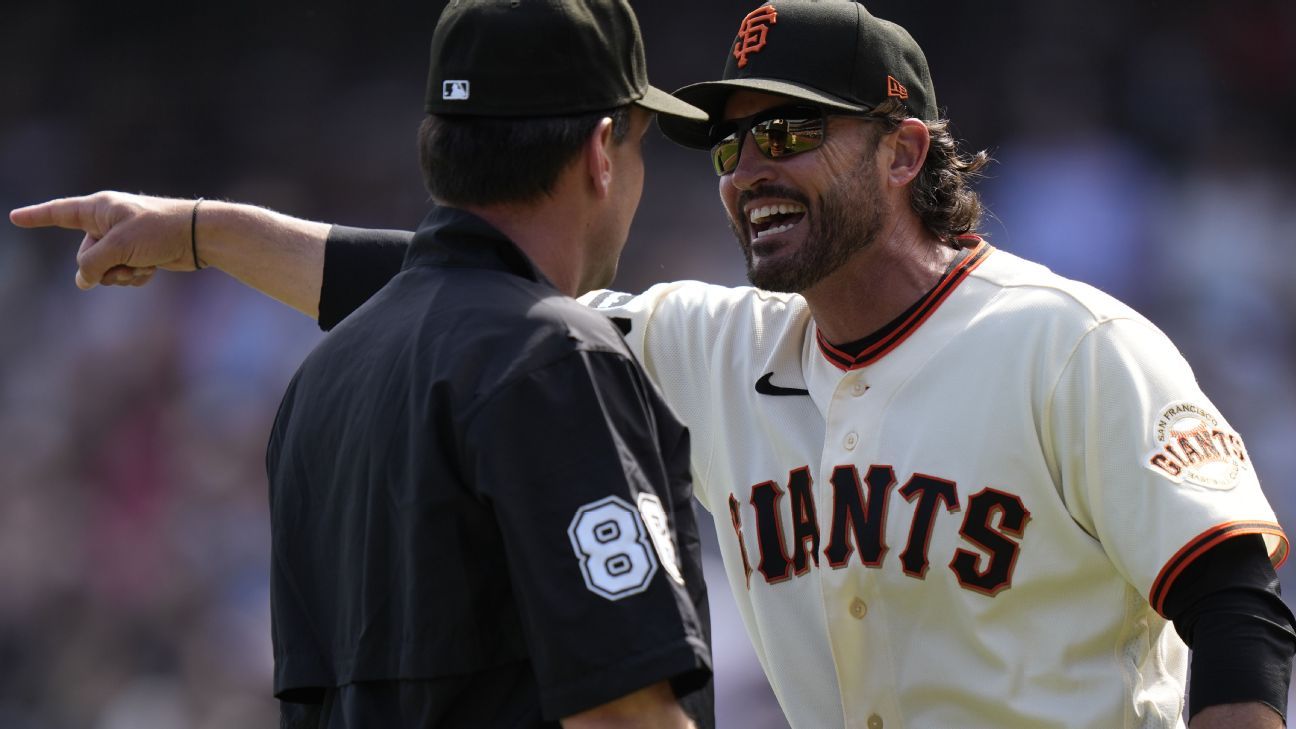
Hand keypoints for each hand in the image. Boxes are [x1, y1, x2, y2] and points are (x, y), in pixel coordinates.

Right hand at [9, 191, 201, 289]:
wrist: (199, 237)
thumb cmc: (159, 231)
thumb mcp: (119, 247)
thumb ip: (93, 265)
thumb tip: (82, 281)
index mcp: (99, 209)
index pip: (59, 213)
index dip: (36, 217)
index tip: (15, 218)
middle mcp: (108, 223)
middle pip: (84, 256)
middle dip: (103, 267)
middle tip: (127, 260)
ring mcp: (123, 241)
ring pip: (104, 270)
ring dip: (122, 275)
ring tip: (143, 265)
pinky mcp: (139, 256)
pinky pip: (123, 275)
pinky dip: (136, 277)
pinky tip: (153, 271)